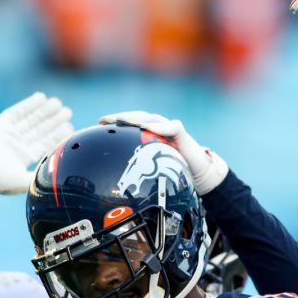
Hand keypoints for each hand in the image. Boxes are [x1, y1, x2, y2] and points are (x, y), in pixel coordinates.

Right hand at [0, 92, 73, 198]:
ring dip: (44, 111)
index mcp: (25, 156)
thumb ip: (41, 177)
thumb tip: (58, 177)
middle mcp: (18, 143)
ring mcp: (9, 133)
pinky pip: (17, 112)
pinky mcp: (0, 124)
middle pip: (39, 128)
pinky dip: (28, 104)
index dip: (57, 134)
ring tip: (57, 103)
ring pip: (30, 119)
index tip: (70, 126)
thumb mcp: (24, 181)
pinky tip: (41, 97)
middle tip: (67, 111)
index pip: (45, 142)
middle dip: (53, 120)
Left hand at [98, 111, 228, 194]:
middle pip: (136, 117)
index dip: (114, 122)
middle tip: (105, 120)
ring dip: (135, 118)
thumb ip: (139, 168)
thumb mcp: (153, 170)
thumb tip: (115, 179)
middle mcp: (158, 126)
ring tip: (122, 120)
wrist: (199, 173)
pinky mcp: (181, 132)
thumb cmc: (175, 170)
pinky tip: (149, 128)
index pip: (129, 124)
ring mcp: (169, 127)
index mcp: (149, 133)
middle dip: (120, 117)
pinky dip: (160, 126)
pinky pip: (171, 127)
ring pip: (150, 118)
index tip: (98, 124)